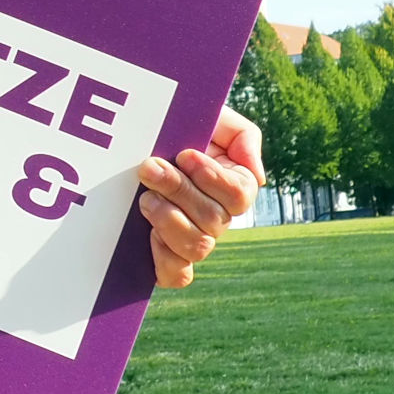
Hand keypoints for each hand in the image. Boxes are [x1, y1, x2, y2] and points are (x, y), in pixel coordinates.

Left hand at [136, 105, 263, 287]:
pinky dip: (165, 259)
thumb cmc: (177, 127)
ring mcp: (191, 238)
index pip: (238, 195)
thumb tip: (259, 176)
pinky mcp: (164, 255)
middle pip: (213, 220)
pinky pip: (176, 274)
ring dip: (169, 221)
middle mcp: (217, 218)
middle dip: (179, 190)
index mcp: (233, 187)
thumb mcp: (212, 119)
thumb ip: (243, 137)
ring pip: (197, 247)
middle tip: (149, 168)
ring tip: (145, 198)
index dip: (212, 177)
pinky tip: (148, 234)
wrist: (134, 141)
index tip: (185, 154)